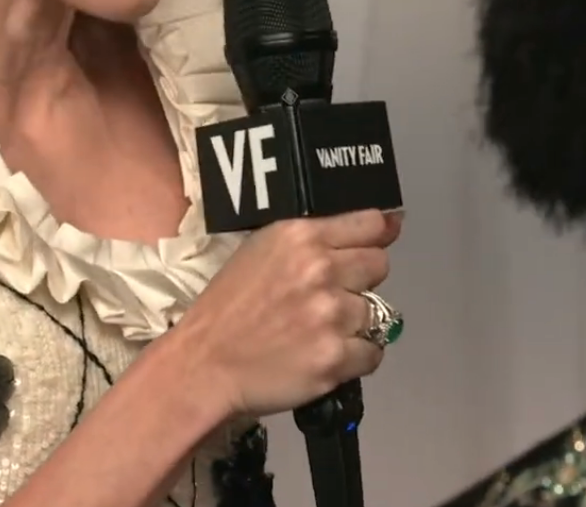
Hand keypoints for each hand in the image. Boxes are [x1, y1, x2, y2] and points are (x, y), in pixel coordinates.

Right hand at [175, 210, 400, 418]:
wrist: (205, 362)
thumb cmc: (229, 305)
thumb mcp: (263, 249)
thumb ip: (313, 238)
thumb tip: (379, 226)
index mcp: (300, 236)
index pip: (370, 224)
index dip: (379, 234)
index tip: (380, 240)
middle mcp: (320, 270)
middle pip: (379, 265)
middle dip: (361, 280)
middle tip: (330, 295)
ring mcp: (331, 316)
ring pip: (378, 313)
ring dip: (355, 322)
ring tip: (319, 330)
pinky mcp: (335, 358)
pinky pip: (373, 353)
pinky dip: (356, 356)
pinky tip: (325, 353)